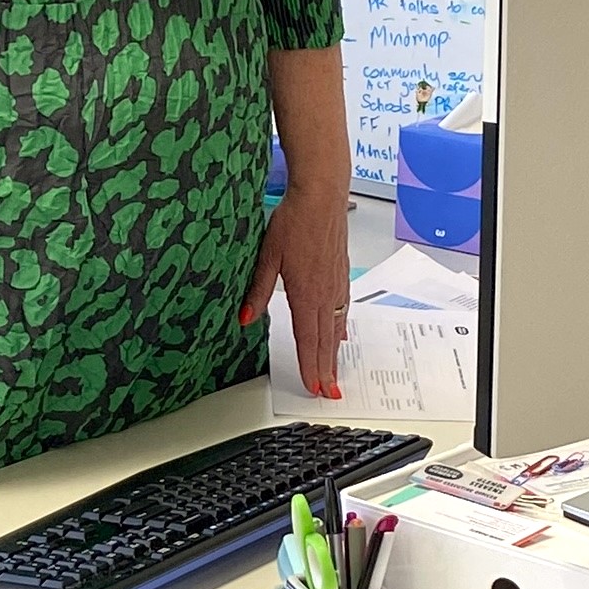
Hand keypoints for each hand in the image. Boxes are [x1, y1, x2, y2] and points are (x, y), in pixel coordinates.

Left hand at [242, 185, 350, 397]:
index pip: (308, 340)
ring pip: (336, 327)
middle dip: (326, 369)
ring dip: (334, 353)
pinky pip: (342, 309)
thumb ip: (258, 290)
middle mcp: (325, 294)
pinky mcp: (341, 274)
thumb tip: (246, 318)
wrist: (322, 196)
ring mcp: (337, 284)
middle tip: (328, 393)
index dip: (310, 367)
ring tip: (333, 372)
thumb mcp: (268, 257)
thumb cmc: (295, 221)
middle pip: (325, 340)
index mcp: (306, 294)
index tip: (314, 387)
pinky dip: (340, 327)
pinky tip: (340, 332)